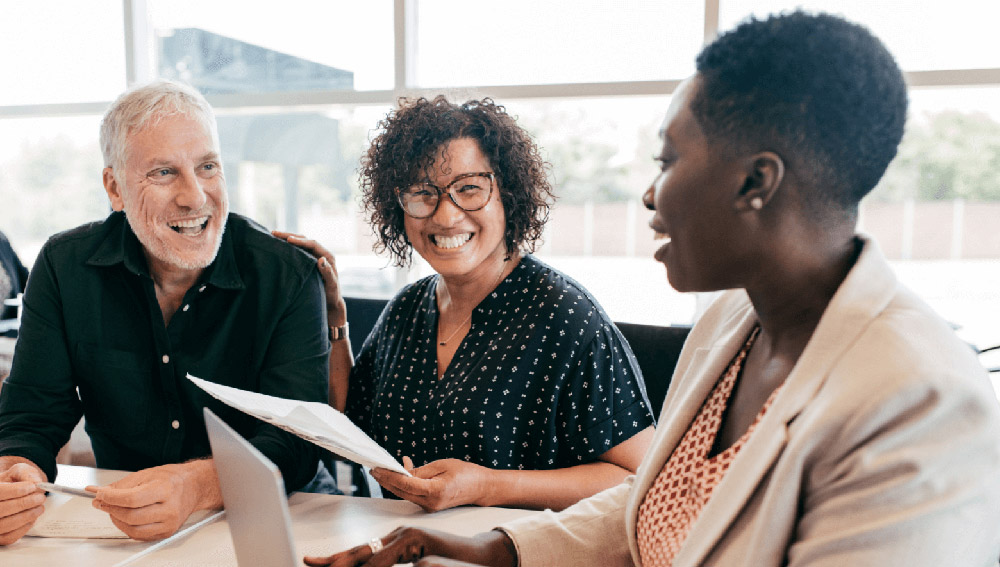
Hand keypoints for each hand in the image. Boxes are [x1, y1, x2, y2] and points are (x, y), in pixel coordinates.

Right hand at [0, 460, 46, 544]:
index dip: (15, 491)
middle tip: (40, 498)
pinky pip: (10, 536)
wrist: (10, 494)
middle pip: (1, 509)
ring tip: (39, 507)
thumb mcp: (18, 472)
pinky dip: (24, 528)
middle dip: (24, 504)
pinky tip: (32, 518)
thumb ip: (26, 473)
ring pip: (6, 524)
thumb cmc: (13, 483)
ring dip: (27, 516)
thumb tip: (36, 482)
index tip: (32, 487)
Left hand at [88, 460, 221, 540]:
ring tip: (113, 509)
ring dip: (116, 520)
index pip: (132, 499)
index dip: (111, 498)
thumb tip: (99, 493)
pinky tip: (124, 517)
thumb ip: (122, 485)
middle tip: (102, 502)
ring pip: (132, 529)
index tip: (100, 494)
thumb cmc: (171, 479)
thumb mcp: (147, 474)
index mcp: (166, 489)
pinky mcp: (166, 532)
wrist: (193, 487)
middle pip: (131, 516)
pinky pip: (139, 536)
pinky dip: (126, 527)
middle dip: (111, 509)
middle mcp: (170, 508)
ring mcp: (169, 523)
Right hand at [272, 231, 346, 325]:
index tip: (288, 240)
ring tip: (273, 236)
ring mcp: (314, 257)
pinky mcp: (308, 261)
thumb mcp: (331, 284)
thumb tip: (321, 259)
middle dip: (290, 236)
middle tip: (274, 233)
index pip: (313, 244)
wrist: (331, 301)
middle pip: (305, 240)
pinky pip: (298, 251)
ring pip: (300, 244)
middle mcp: (321, 254)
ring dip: (288, 239)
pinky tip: (278, 245)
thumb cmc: (331, 294)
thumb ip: (327, 273)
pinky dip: (288, 247)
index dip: (300, 241)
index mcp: (328, 257)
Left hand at [303, 526, 516, 566]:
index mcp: (396, 544)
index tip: (312, 563)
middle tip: (308, 564)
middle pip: (359, 553)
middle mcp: (399, 536)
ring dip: (348, 565)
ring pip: (371, 558)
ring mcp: (410, 538)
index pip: (360, 554)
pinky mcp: (421, 544)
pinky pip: (391, 560)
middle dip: (333, 562)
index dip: (334, 560)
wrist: (484, 560)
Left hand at [371, 457, 493, 511]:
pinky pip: (413, 494)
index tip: (378, 468)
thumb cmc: (465, 473)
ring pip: (405, 494)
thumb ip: (421, 470)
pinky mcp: (430, 505)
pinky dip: (405, 483)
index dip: (389, 475)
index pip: (405, 484)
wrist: (481, 487)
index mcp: (434, 491)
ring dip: (394, 482)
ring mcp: (430, 506)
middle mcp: (430, 503)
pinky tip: (404, 470)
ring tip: (383, 469)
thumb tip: (402, 472)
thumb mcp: (442, 465)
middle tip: (374, 468)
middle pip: (401, 491)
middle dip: (386, 480)